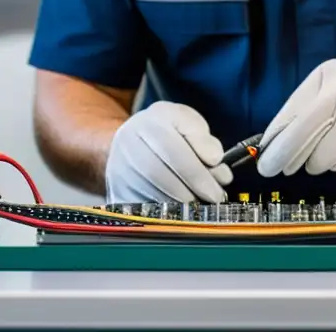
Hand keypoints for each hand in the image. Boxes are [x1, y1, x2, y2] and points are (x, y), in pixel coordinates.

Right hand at [105, 101, 231, 203]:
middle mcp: (127, 145)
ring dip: (180, 206)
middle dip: (191, 193)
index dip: (197, 174)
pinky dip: (165, 214)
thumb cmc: (166, 130)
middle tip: (213, 201)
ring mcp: (118, 170)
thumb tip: (215, 159)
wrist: (131, 140)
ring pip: (149, 196)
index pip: (173, 152)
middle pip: (158, 175)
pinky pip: (141, 210)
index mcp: (148, 123)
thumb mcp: (186, 121)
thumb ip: (202, 137)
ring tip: (201, 205)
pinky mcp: (117, 192)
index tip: (218, 189)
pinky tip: (181, 211)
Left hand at [256, 58, 335, 176]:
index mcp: (333, 81)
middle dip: (289, 159)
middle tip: (278, 167)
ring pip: (325, 159)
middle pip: (309, 145)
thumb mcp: (325, 82)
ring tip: (329, 139)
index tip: (264, 163)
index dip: (277, 147)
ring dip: (318, 158)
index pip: (297, 122)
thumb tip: (271, 140)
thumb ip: (298, 107)